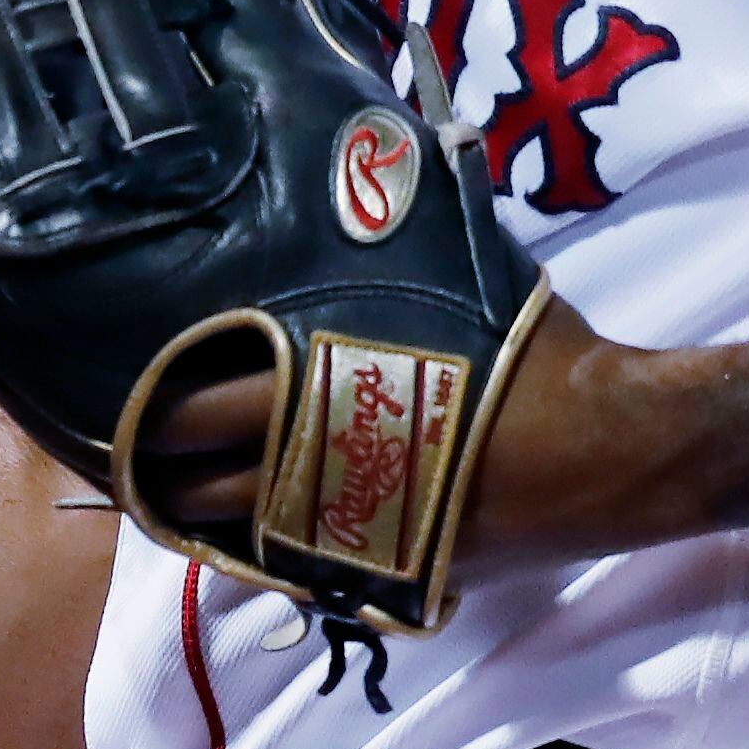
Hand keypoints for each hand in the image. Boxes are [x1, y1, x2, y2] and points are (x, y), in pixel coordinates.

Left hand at [129, 290, 681, 572]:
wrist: (616, 451)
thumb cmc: (541, 355)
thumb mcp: (466, 284)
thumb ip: (402, 259)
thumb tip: (373, 174)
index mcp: (340, 387)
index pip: (215, 403)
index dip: (164, 408)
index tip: (132, 399)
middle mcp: (336, 466)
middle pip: (212, 478)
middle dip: (166, 469)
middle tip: (135, 455)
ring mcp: (362, 531)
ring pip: (248, 537)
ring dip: (204, 521)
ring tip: (169, 498)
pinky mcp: (392, 574)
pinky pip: (303, 571)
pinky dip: (265, 556)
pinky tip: (243, 541)